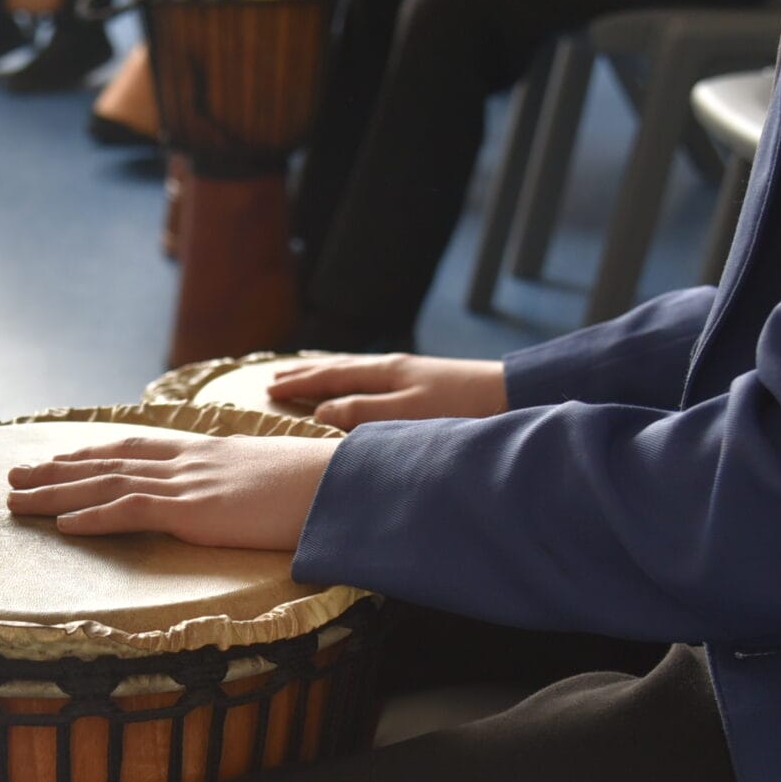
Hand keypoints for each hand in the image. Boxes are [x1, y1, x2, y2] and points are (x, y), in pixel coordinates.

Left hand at [6, 431, 337, 551]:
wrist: (347, 483)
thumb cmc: (323, 486)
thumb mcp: (273, 479)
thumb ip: (247, 486)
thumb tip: (245, 500)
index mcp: (207, 452)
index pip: (136, 446)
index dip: (93, 451)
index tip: (60, 456)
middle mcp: (189, 461)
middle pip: (107, 461)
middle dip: (57, 469)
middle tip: (14, 475)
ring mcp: (190, 483)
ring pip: (106, 483)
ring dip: (55, 492)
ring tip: (16, 498)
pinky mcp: (196, 510)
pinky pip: (132, 510)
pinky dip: (93, 516)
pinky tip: (62, 525)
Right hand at [267, 353, 505, 430]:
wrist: (512, 395)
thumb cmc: (460, 408)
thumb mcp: (405, 414)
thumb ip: (360, 412)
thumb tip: (320, 411)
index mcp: (383, 373)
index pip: (329, 378)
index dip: (298, 385)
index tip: (268, 390)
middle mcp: (392, 367)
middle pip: (338, 368)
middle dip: (305, 374)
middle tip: (274, 378)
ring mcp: (409, 371)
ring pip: (355, 369)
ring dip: (326, 372)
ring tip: (306, 372)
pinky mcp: (425, 380)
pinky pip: (372, 373)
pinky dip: (352, 375)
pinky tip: (358, 380)